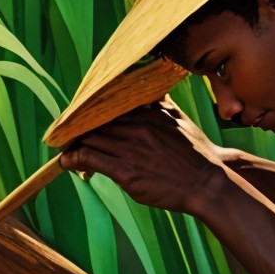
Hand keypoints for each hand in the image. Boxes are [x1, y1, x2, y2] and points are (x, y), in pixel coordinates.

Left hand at [59, 103, 232, 216]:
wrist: (206, 181)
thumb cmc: (196, 153)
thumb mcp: (182, 122)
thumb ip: (165, 106)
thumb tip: (155, 91)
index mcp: (151, 114)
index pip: (110, 107)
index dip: (93, 114)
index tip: (83, 120)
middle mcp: (138, 128)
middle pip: (96, 123)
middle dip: (79, 129)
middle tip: (69, 137)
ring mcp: (131, 150)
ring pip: (89, 140)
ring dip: (74, 145)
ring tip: (68, 150)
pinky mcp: (126, 172)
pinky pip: (90, 160)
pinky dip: (74, 159)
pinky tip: (67, 162)